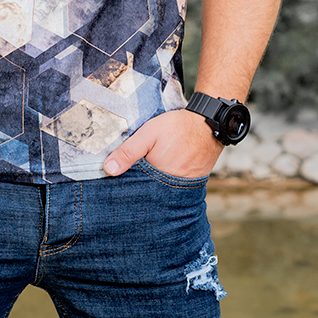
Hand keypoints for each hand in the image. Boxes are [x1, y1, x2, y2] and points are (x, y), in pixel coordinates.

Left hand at [103, 109, 223, 178]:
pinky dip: (165, 181)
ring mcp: (183, 187)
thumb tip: (108, 169)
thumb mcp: (148, 134)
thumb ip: (129, 151)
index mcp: (158, 177)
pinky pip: (174, 187)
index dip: (125, 186)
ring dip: (151, 185)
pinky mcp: (191, 184)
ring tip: (143, 175)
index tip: (114, 185)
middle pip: (148, 192)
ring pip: (160, 190)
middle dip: (138, 187)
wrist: (208, 124)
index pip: (136, 190)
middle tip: (126, 181)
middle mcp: (171, 188)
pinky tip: (161, 171)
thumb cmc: (178, 128)